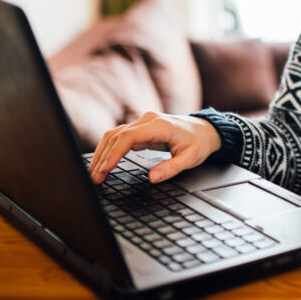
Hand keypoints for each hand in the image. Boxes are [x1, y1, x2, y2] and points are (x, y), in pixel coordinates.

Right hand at [88, 111, 221, 184]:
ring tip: (94, 173)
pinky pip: (120, 138)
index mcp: (159, 125)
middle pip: (116, 135)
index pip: (128, 137)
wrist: (206, 130)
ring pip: (114, 135)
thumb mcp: (191, 158)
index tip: (104, 170)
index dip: (114, 154)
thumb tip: (152, 178)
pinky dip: (109, 149)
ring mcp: (143, 123)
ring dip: (102, 153)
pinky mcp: (140, 129)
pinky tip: (103, 163)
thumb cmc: (199, 143)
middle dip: (103, 157)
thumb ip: (171, 168)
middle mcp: (147, 120)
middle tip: (94, 178)